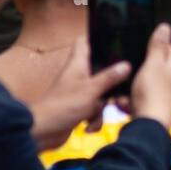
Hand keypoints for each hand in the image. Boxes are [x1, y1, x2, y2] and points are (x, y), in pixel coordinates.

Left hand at [28, 36, 130, 150]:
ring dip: (103, 106)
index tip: (114, 40)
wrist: (43, 131)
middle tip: (122, 89)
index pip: (84, 41)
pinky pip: (95, 109)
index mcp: (78, 64)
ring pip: (101, 92)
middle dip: (113, 82)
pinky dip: (94, 118)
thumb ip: (110, 77)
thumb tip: (127, 65)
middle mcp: (79, 75)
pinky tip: (89, 126)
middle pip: (101, 70)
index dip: (97, 37)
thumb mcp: (91, 90)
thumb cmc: (64, 104)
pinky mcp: (80, 107)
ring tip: (100, 113)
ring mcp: (80, 92)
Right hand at [131, 23, 170, 129]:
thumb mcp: (154, 64)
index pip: (169, 48)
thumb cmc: (152, 91)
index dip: (154, 45)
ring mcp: (167, 95)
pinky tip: (123, 101)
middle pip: (157, 66)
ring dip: (134, 83)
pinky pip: (142, 97)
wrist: (148, 126)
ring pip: (147, 83)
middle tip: (127, 65)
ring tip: (122, 85)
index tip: (139, 44)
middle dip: (141, 66)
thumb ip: (158, 46)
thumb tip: (166, 26)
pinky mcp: (156, 107)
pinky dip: (132, 98)